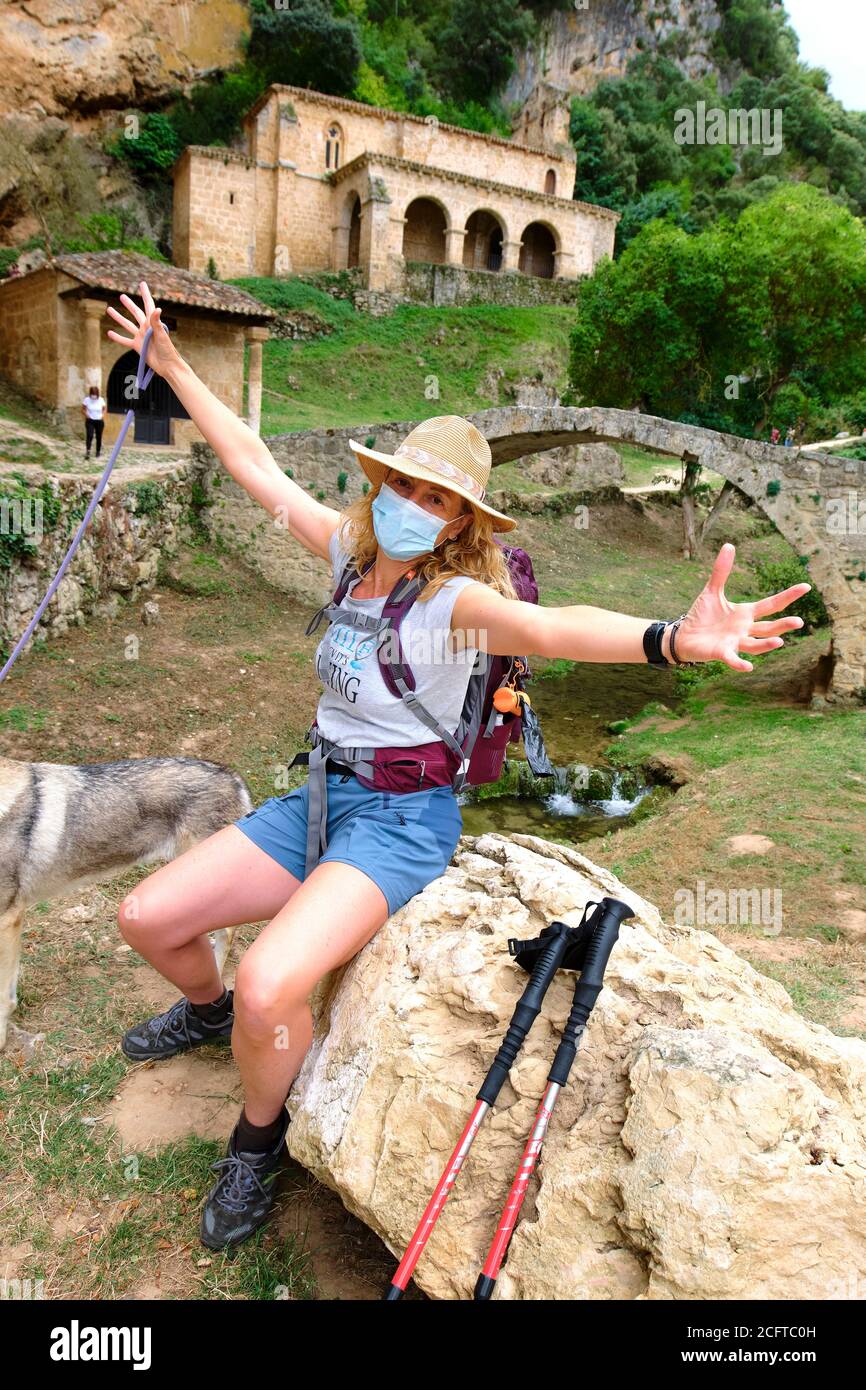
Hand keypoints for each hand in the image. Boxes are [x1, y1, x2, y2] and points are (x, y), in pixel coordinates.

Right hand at [106, 280, 179, 378]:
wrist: (167, 366)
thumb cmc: (167, 350)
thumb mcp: (161, 335)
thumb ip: (157, 322)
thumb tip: (156, 308)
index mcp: (152, 322)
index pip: (148, 305)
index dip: (145, 294)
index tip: (142, 283)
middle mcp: (145, 327)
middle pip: (135, 313)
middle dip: (129, 304)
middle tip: (121, 296)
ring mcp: (140, 337)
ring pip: (127, 325)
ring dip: (118, 318)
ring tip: (109, 309)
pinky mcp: (137, 346)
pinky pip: (125, 340)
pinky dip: (117, 337)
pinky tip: (109, 333)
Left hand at [671, 542, 809, 672]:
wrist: (684, 636)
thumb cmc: (702, 616)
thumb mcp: (712, 591)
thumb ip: (721, 571)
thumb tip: (729, 545)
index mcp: (746, 613)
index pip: (771, 604)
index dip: (788, 596)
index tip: (806, 586)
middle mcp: (745, 629)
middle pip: (768, 627)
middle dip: (783, 625)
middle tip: (799, 621)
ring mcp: (735, 642)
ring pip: (755, 644)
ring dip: (767, 644)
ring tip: (779, 641)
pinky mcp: (722, 652)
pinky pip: (733, 659)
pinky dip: (740, 663)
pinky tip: (748, 667)